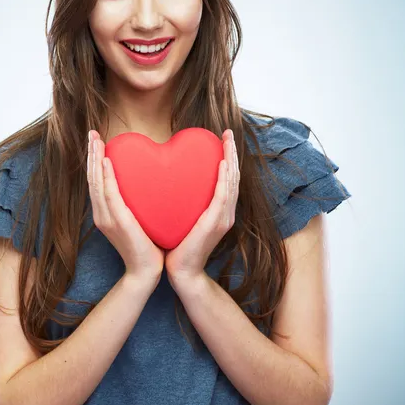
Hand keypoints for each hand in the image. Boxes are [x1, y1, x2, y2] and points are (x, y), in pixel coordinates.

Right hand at [87, 130, 165, 283]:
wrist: (146, 272)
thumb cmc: (147, 246)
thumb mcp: (140, 219)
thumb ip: (138, 202)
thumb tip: (149, 184)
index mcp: (106, 212)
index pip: (96, 181)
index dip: (94, 160)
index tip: (97, 141)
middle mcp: (101, 213)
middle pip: (92, 178)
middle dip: (91, 154)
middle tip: (92, 133)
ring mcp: (106, 218)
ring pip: (96, 183)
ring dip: (95, 159)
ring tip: (95, 140)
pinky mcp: (117, 221)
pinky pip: (109, 195)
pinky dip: (105, 177)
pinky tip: (105, 161)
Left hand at [165, 129, 239, 283]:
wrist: (182, 272)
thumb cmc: (178, 246)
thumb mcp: (183, 218)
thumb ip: (184, 202)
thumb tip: (170, 182)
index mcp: (219, 211)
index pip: (227, 179)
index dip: (228, 158)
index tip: (222, 139)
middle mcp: (225, 212)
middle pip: (233, 177)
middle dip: (232, 153)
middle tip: (228, 133)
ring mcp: (222, 218)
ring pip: (231, 183)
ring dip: (231, 159)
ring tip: (228, 141)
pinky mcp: (215, 223)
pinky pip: (222, 196)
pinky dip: (224, 179)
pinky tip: (223, 164)